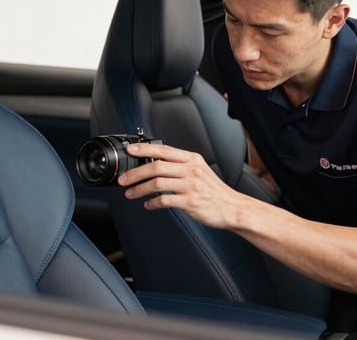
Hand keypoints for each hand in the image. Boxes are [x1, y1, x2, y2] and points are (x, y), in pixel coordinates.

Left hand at [117, 142, 243, 228]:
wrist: (233, 208)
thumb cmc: (215, 191)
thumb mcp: (200, 170)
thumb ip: (181, 165)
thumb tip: (156, 164)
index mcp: (192, 159)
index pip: (164, 150)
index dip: (145, 149)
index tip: (131, 150)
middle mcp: (191, 170)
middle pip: (156, 166)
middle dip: (136, 172)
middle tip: (124, 178)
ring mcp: (191, 186)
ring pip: (157, 183)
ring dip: (139, 189)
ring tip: (130, 193)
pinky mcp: (190, 202)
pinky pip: (164, 200)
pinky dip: (152, 203)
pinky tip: (148, 205)